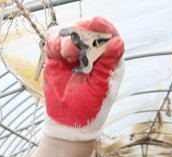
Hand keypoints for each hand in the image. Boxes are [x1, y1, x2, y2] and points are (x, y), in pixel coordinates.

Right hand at [42, 18, 124, 141]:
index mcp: (110, 61)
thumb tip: (118, 42)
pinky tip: (56, 54)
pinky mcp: (58, 55)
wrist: (68, 120)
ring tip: (66, 56)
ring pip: (69, 31)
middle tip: (74, 46)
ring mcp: (75, 53)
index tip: (95, 21)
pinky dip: (53, 42)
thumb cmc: (90, 107)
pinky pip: (54, 39)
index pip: (110, 36)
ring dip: (66, 40)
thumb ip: (108, 64)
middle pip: (88, 29)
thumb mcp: (102, 86)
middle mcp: (93, 54)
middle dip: (81, 33)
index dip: (103, 27)